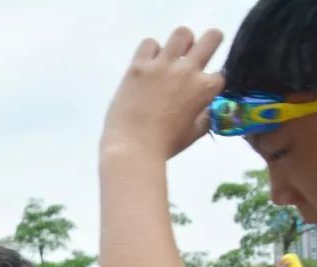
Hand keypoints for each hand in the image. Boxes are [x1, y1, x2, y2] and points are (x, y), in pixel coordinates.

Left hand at [100, 27, 224, 159]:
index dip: (210, 81)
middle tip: (197, 55)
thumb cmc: (165, 146)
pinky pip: (149, 43)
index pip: (219, 74)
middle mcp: (188, 71)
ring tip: (172, 57)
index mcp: (205, 88)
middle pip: (212, 38)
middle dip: (210, 43)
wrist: (132, 149)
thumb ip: (207, 116)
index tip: (200, 88)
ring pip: (182, 33)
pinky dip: (150, 51)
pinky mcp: (138, 67)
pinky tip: (147, 65)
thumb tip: (211, 108)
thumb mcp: (195, 133)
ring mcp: (163, 66)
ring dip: (181, 43)